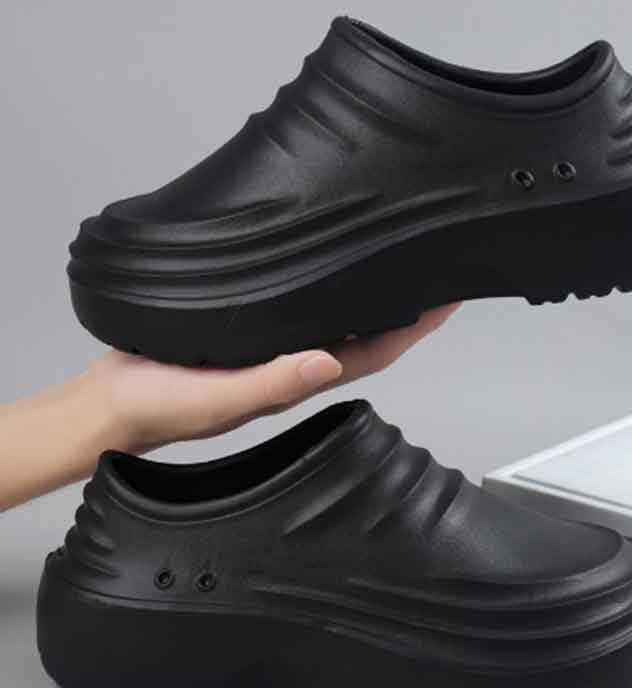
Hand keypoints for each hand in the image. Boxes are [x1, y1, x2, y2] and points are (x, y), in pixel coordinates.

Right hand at [88, 304, 459, 452]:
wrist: (112, 402)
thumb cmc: (160, 405)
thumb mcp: (219, 397)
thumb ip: (272, 381)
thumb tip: (328, 360)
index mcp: (294, 379)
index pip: (370, 353)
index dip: (411, 330)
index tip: (444, 301)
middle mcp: (291, 362)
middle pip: (363, 334)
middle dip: (402, 308)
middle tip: (433, 271)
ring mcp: (271, 348)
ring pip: (335, 318)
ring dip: (369, 296)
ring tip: (396, 265)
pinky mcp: (246, 332)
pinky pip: (299, 308)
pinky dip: (324, 290)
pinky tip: (328, 271)